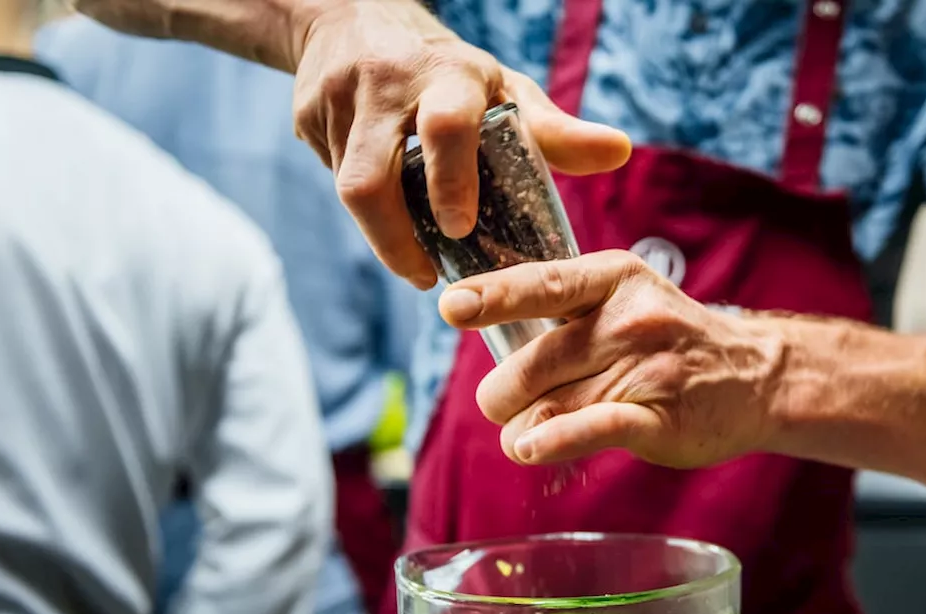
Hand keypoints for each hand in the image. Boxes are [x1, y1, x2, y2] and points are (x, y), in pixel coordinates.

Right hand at [292, 1, 631, 287]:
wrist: (353, 16)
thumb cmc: (449, 70)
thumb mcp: (503, 89)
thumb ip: (555, 130)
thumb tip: (619, 153)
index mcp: (446, 75)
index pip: (446, 126)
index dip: (452, 182)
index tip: (460, 230)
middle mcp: (384, 85)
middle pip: (371, 180)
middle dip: (394, 240)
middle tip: (425, 275)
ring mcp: (336, 103)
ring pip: (348, 188)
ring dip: (381, 232)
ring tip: (412, 257)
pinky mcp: (306, 120)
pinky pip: (333, 176)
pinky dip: (365, 207)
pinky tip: (384, 209)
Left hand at [437, 251, 786, 467]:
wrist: (754, 376)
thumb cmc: (668, 337)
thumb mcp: (622, 298)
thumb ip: (561, 310)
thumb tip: (484, 330)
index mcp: (614, 278)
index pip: (544, 284)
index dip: (494, 296)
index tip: (452, 305)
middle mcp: (631, 318)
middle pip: (535, 362)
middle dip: (503, 394)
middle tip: (501, 404)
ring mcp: (648, 368)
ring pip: (554, 403)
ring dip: (523, 428)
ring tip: (522, 433)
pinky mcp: (659, 418)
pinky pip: (593, 427)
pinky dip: (554, 439)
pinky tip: (530, 447)